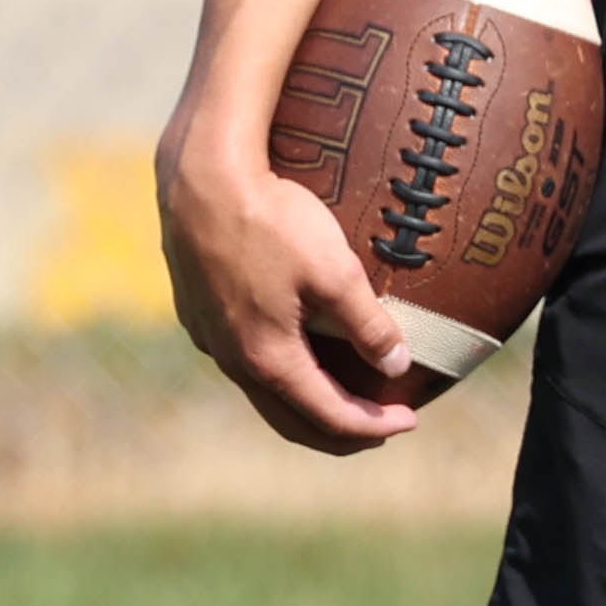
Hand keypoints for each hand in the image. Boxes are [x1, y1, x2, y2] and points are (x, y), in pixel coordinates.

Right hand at [157, 129, 422, 456]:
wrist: (201, 175)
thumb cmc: (272, 219)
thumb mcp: (335, 271)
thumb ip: (368, 325)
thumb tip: (398, 365)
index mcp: (268, 359)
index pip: (331, 418)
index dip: (375, 426)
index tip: (411, 420)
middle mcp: (232, 359)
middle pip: (291, 421)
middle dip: (340, 431)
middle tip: (379, 426)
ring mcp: (208, 336)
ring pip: (261, 390)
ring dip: (305, 401)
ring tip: (340, 392)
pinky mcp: (195, 308)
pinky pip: (240, 355)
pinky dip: (277, 369)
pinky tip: (292, 344)